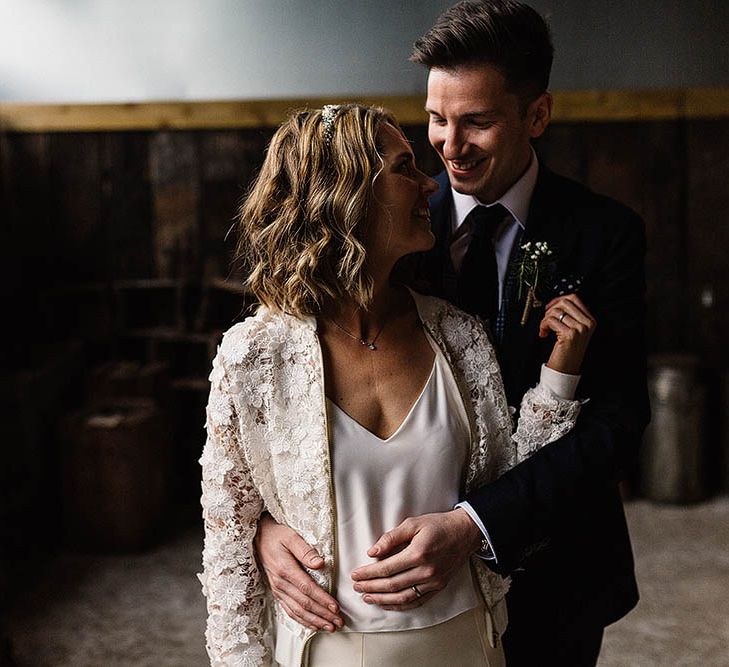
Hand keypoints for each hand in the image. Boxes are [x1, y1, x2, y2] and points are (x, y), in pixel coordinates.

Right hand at [254, 514, 342, 630]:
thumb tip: (320, 563)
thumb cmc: (276, 536)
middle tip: (338, 621)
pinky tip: (313, 625)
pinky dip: (302, 620)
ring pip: (298, 611)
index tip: (335, 607)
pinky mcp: (278, 593)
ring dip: (314, 621)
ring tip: (329, 626)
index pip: (307, 589)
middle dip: (323, 614)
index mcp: (285, 569)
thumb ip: (306, 551)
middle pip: (304, 604)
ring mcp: (278, 590)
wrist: (259, 539)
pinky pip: (290, 611)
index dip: (322, 600)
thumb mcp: (291, 537)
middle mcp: (280, 583)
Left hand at [350, 509, 481, 610]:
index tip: (355, 575)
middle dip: (371, 587)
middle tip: (356, 587)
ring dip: (383, 600)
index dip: (368, 573)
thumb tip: (372, 552)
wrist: (465, 532)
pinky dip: (400, 606)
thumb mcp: (413, 523)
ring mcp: (434, 582)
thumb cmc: (438, 524)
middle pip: (392, 585)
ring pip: (403, 597)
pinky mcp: (439, 587)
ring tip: (367, 598)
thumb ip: (391, 537)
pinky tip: (388, 604)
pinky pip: (417, 601)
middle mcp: (426, 571)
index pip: (386, 568)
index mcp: (418, 553)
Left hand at [540, 293, 595, 374]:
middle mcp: (587, 324)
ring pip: (556, 311)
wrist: (565, 369)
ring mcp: (580, 329)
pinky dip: (543, 325)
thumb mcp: (574, 331)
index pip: (574, 298)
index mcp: (590, 320)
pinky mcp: (570, 334)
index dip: (558, 300)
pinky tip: (543, 333)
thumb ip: (571, 316)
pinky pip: (551, 321)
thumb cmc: (567, 351)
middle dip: (551, 309)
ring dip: (545, 319)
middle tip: (546, 319)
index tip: (550, 306)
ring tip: (544, 328)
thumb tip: (557, 302)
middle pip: (565, 302)